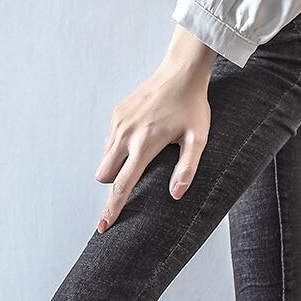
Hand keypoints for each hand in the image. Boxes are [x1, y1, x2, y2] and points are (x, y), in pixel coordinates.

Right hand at [95, 26, 215, 231]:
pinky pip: (109, 141)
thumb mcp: (198, 139)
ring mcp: (118, 122)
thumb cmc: (193, 108)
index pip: (123, 184)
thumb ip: (187, 169)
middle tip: (137, 178)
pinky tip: (140, 140)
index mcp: (145, 144)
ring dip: (116, 166)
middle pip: (105, 175)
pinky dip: (119, 149)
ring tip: (143, 156)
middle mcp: (126, 134)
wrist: (180, 74)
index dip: (113, 208)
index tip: (103, 226)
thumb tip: (176, 195)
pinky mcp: (117, 114)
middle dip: (115, 184)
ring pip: (104, 158)